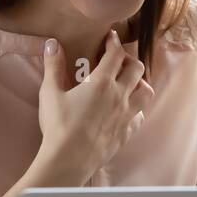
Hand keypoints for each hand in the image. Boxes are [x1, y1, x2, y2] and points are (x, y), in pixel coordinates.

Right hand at [35, 30, 154, 181]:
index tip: (112, 37)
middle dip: (129, 60)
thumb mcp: (50, 93)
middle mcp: (120, 95)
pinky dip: (137, 107)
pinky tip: (127, 109)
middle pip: (137, 69)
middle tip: (117, 61)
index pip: (116, 54)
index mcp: (102, 82)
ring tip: (128, 82)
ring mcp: (127, 114)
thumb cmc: (59, 125)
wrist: (70, 159)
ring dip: (140, 82)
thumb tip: (52, 43)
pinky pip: (141, 115)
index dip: (114, 42)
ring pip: (146, 91)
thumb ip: (53, 66)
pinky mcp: (128, 131)